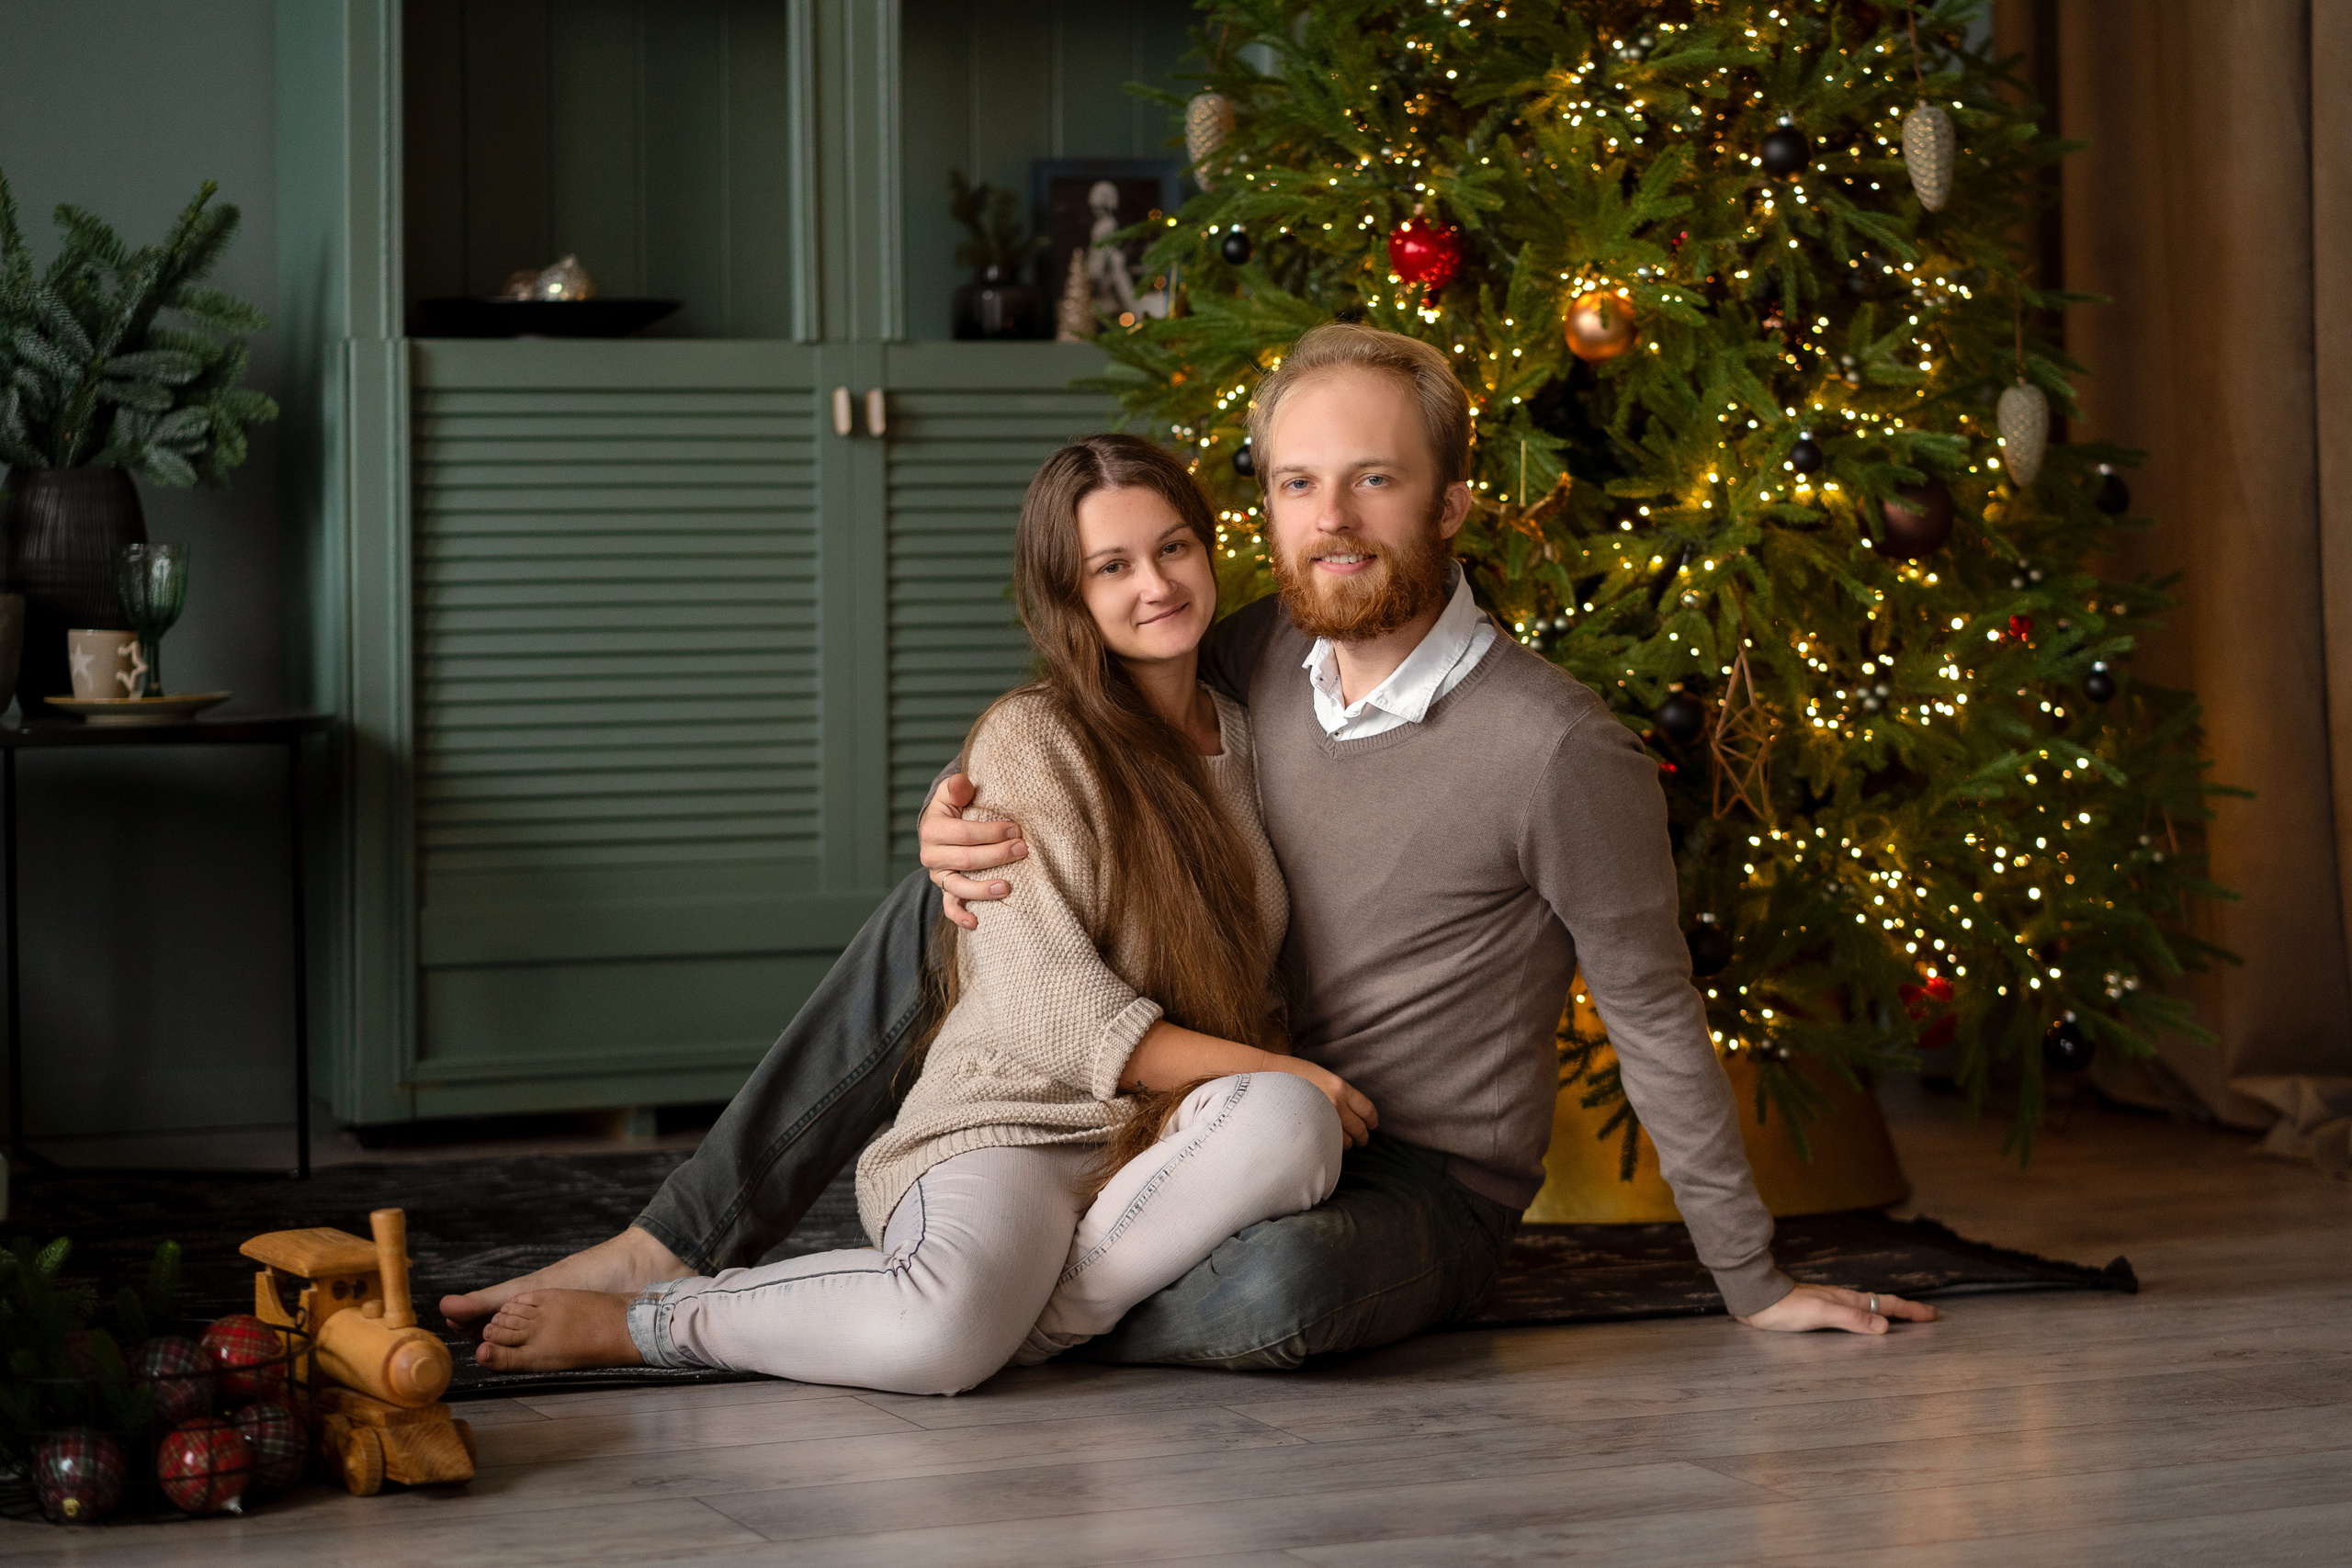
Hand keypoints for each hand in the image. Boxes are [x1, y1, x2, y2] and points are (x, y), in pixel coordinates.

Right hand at [919, 773, 1026, 929]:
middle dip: (997, 855)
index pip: (965, 834)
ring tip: (1007, 887)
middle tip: (1023, 849)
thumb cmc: (954, 809)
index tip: (1016, 830)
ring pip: (960, 886)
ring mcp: (938, 876)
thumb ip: (956, 787)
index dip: (992, 832)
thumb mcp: (952, 794)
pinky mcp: (945, 890)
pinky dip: (960, 917)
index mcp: (932, 830)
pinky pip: (950, 907)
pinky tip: (976, 923)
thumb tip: (962, 783)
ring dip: (984, 889)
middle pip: (967, 860)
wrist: (942, 828)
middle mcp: (931, 856)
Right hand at [1263, 1057, 1378, 1148]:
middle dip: (1362, 1137)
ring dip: (1345, 1143)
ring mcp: (1322, 1120)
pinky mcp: (1309, 1132)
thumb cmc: (1293, 1076)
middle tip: (1360, 1139)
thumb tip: (1353, 1112)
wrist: (1266, 1079)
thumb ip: (1339, 1093)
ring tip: (1339, 1141)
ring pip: (1345, 1142)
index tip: (1372, 1125)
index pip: (1367, 1110)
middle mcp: (1335, 1104)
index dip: (1372, 1121)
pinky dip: (1331, 1147)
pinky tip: (1326, 1143)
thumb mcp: (1323, 1077)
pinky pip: (1328, 1146)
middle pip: (1360, 1129)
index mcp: (1341, 1088)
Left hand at [1735, 1282, 1939, 1334]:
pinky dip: (1869, 1319)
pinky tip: (1865, 1325)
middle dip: (1906, 1311)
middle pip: (1880, 1305)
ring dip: (1889, 1314)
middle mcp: (1843, 1301)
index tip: (1932, 1315)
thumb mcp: (1821, 1313)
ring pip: (1868, 1308)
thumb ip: (1851, 1319)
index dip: (1909, 1311)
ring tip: (1904, 1320)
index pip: (1885, 1305)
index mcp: (1847, 1300)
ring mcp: (1832, 1305)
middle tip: (1928, 1317)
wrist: (1757, 1300)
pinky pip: (1854, 1315)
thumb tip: (1885, 1326)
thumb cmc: (1786, 1307)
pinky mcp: (1820, 1312)